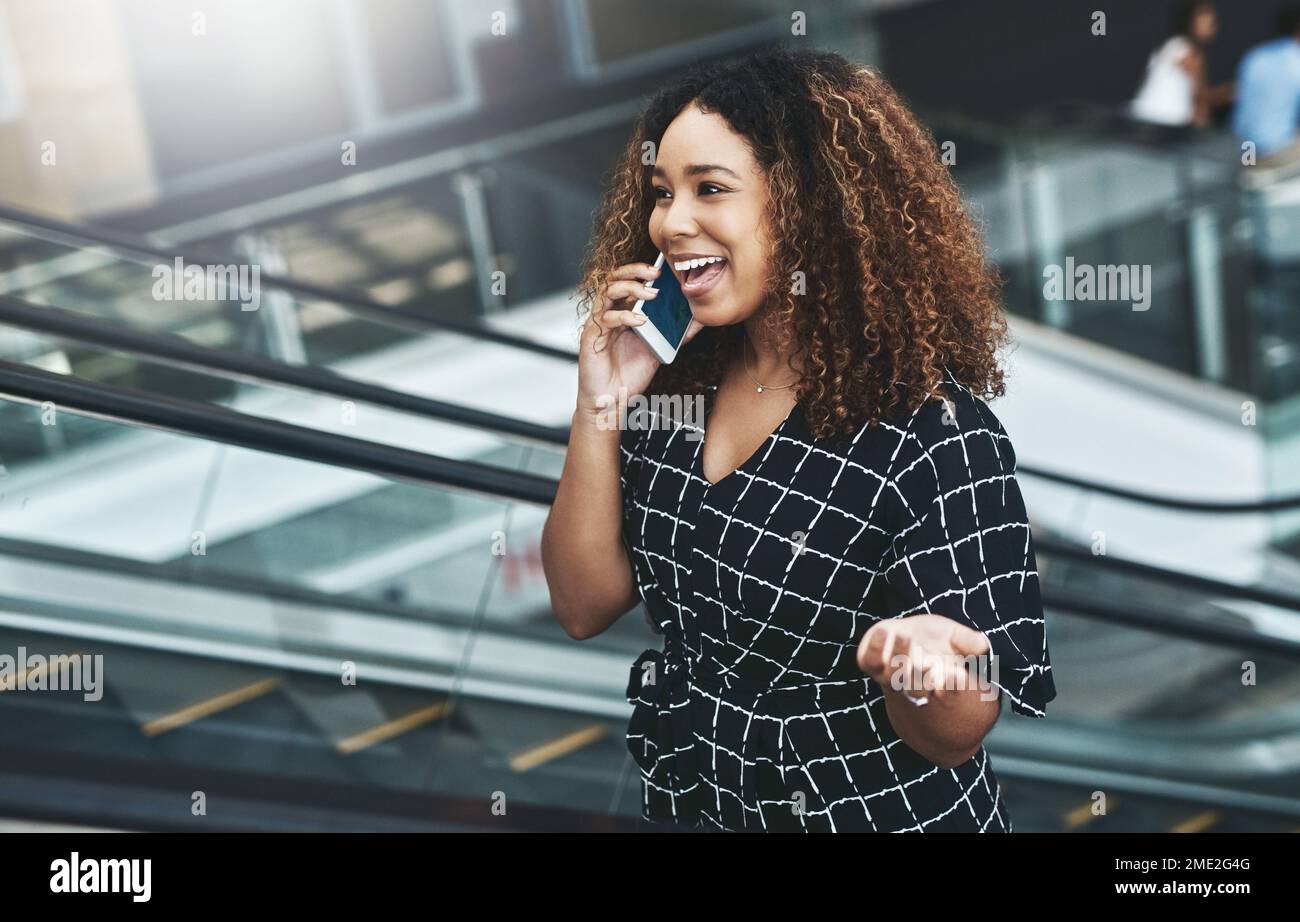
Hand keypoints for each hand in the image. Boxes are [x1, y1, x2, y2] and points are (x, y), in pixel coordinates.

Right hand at [576, 261, 702, 417]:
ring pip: (608, 292)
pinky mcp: (591, 337)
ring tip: (652, 294)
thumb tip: (701, 318)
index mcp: (623, 311)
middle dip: (635, 271)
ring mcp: (599, 323)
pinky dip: (624, 316)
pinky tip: (640, 321)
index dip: (642, 270)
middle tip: (656, 274)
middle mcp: (609, 313)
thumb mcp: (660, 348)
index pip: (629, 280)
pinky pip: (606, 318)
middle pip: (615, 279)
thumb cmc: (630, 374)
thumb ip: (677, 332)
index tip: (664, 269)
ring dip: (631, 288)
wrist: (612, 400)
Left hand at [856, 613, 990, 706]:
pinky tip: (884, 630)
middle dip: (920, 674)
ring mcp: (889, 675)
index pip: (948, 693)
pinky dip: (875, 648)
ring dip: (899, 658)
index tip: (955, 674)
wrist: (904, 636)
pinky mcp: (870, 664)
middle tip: (925, 658)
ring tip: (907, 636)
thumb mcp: (955, 637)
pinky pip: (868, 661)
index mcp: (938, 684)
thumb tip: (983, 645)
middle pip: (916, 687)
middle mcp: (912, 684)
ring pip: (892, 676)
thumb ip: (968, 641)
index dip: (951, 686)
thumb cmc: (935, 640)